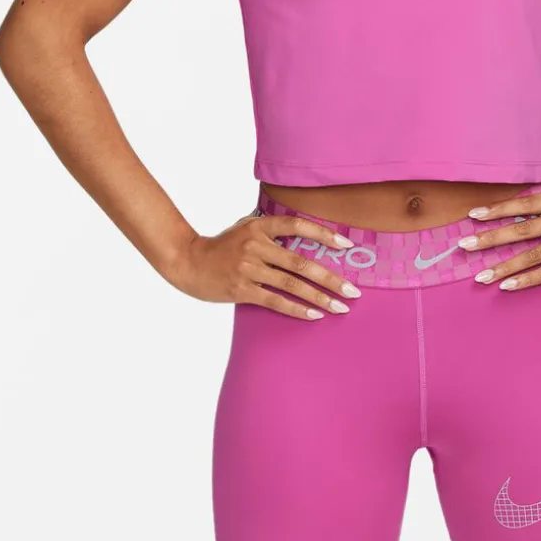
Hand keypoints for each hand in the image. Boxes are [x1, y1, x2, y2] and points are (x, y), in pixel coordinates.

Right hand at [169, 212, 362, 319]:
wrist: (188, 262)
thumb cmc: (221, 246)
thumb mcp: (244, 228)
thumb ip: (271, 230)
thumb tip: (305, 233)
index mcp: (259, 226)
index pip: (297, 225)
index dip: (323, 234)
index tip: (347, 246)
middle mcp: (255, 246)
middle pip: (301, 262)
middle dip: (331, 278)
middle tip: (353, 291)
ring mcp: (248, 268)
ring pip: (292, 284)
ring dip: (319, 297)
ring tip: (340, 307)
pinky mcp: (241, 289)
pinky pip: (275, 301)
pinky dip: (297, 309)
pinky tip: (315, 315)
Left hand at [459, 187, 540, 289]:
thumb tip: (512, 210)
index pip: (523, 205)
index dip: (496, 210)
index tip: (472, 216)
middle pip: (521, 230)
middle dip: (490, 239)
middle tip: (465, 246)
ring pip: (531, 255)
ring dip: (503, 266)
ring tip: (481, 275)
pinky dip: (524, 280)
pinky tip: (506, 285)